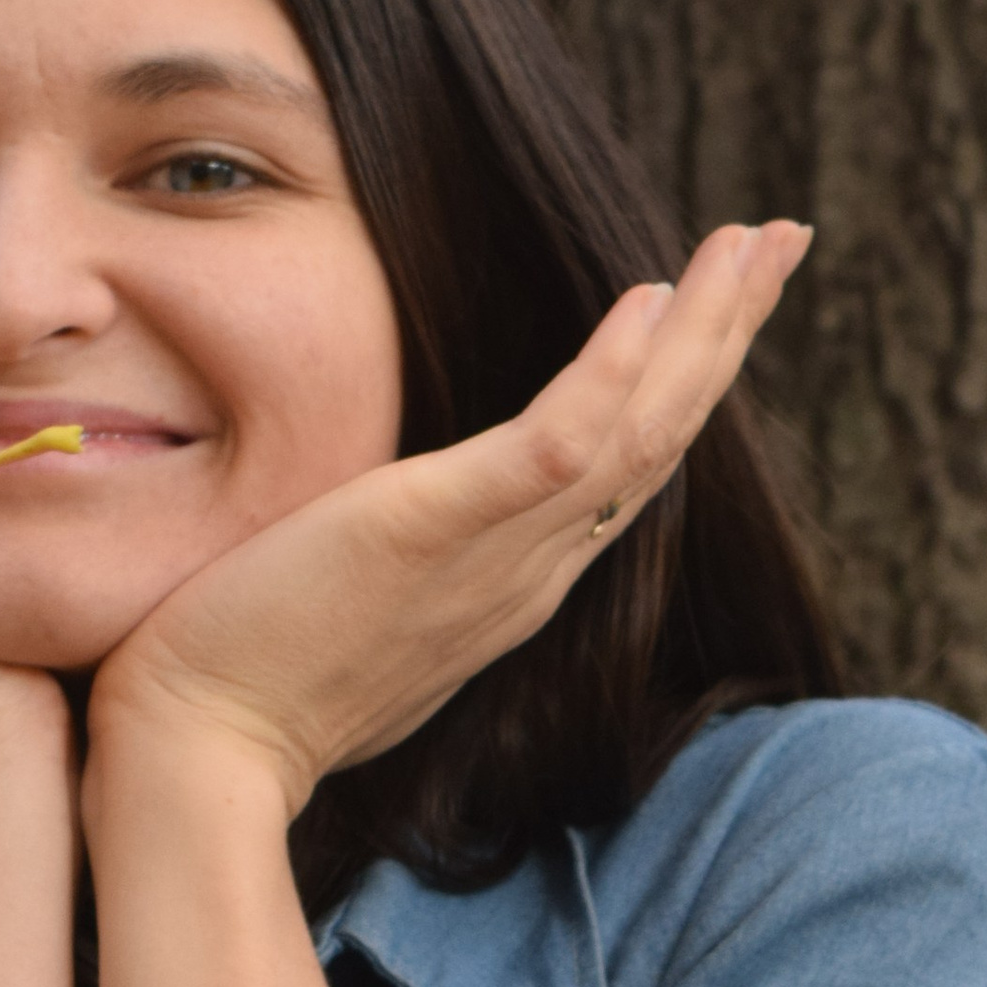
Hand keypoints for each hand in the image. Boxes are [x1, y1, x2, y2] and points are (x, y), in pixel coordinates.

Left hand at [88, 221, 811, 822]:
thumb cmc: (256, 673)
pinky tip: (648, 300)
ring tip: (754, 242)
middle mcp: (531, 568)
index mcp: (517, 576)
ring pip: (638, 432)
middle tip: (786, 237)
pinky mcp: (432, 531)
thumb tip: (418, 506)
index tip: (723, 294)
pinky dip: (608, 374)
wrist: (200, 749)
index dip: (684, 378)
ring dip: (705, 330)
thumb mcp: (369, 595)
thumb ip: (419, 551)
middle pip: (662, 435)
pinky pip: (551, 450)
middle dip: (729, 331)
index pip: (628, 462)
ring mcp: (493, 556)